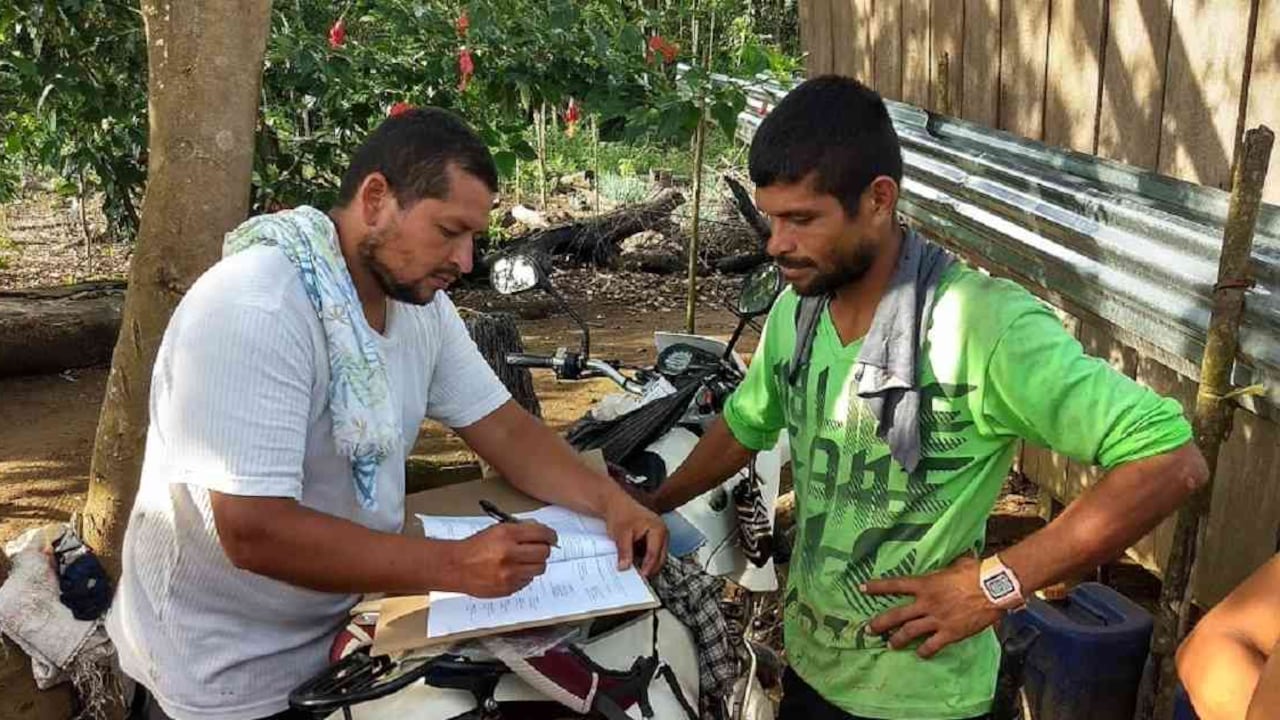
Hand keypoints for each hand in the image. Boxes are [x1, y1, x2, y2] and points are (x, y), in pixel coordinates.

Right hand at [454, 521, 558, 597]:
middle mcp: (509, 554)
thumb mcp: (496, 530)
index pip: (541, 534)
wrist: (456, 566)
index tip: (552, 538)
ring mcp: (509, 573)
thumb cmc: (474, 547)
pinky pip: (527, 581)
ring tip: (524, 561)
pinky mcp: (508, 588)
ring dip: (535, 564)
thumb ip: (520, 530)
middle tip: (539, 549)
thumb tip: (542, 533)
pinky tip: (514, 571)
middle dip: (544, 550)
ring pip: (539, 569)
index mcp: (507, 535)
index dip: (550, 535)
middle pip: (544, 553)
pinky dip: (524, 575)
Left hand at [603, 491, 668, 576]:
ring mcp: (659, 536)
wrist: (616, 504)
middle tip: (639, 579)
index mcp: (658, 529)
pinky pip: (651, 553)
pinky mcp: (653, 539)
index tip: (641, 576)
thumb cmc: (621, 513)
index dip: (648, 567)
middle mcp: (662, 533)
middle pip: (660, 557)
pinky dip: (644, 559)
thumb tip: (625, 566)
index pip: (655, 553)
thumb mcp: (621, 534)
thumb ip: (624, 551)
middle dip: (650, 568)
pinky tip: (634, 563)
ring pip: (657, 557)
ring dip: (647, 564)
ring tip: (636, 573)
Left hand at [863, 555, 1003, 658]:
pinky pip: (932, 645)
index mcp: (925, 584)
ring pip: (909, 632)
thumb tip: (955, 557)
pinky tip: (920, 654)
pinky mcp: (949, 633)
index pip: (895, 584)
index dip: (876, 586)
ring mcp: (936, 619)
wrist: (993, 588)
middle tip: (869, 629)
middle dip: (880, 623)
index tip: (861, 588)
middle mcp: (926, 603)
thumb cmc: (976, 572)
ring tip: (889, 645)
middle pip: (896, 615)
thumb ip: (948, 566)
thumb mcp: (957, 563)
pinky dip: (924, 651)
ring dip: (897, 640)